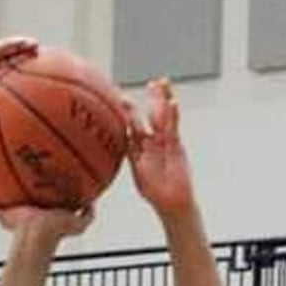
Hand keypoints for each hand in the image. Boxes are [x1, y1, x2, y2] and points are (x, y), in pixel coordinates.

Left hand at [126, 77, 194, 217]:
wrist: (172, 201)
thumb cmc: (154, 192)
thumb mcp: (137, 174)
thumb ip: (127, 159)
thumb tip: (109, 152)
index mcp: (139, 148)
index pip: (133, 125)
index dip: (128, 112)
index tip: (120, 97)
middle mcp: (152, 142)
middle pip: (152, 116)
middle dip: (152, 99)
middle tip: (150, 83)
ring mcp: (165, 143)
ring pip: (164, 117)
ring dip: (163, 100)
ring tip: (162, 84)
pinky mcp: (177, 146)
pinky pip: (174, 128)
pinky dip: (173, 116)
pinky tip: (173, 103)